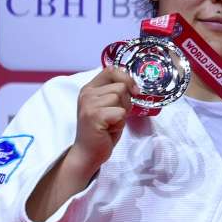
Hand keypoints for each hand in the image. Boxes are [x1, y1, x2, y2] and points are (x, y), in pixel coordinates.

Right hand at [25, 67, 135, 221]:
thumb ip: (116, 93)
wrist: (89, 152)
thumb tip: (134, 85)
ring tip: (111, 123)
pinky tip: (109, 129)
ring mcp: (89, 104)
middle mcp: (87, 93)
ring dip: (123, 113)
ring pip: (121, 98)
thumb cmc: (102, 131)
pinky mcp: (94, 116)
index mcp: (90, 88)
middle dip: (126, 102)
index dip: (126, 78)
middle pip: (121, 86)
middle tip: (115, 116)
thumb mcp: (109, 107)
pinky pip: (120, 112)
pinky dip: (120, 123)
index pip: (111, 69)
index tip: (134, 91)